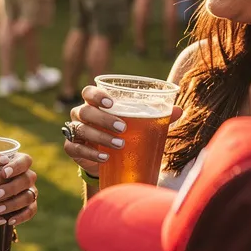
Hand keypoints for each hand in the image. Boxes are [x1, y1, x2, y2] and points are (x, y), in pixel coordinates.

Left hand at [0, 153, 37, 226]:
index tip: (3, 173)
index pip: (25, 161)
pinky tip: (9, 221)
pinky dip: (21, 217)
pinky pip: (31, 211)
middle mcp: (27, 176)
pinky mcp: (30, 205)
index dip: (16, 167)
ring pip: (28, 196)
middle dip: (11, 187)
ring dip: (13, 204)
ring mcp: (30, 191)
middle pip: (28, 179)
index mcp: (18, 162)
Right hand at [63, 85, 182, 170]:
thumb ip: (156, 115)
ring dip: (100, 136)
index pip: (88, 92)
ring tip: (119, 145)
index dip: (97, 95)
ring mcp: (74, 130)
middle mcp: (81, 113)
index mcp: (95, 102)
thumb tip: (179, 110)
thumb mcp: (139, 123)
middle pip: (85, 111)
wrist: (109, 158)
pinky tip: (104, 158)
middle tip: (123, 128)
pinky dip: (89, 153)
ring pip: (81, 129)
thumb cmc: (124, 133)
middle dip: (103, 119)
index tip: (111, 103)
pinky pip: (74, 147)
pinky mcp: (72, 147)